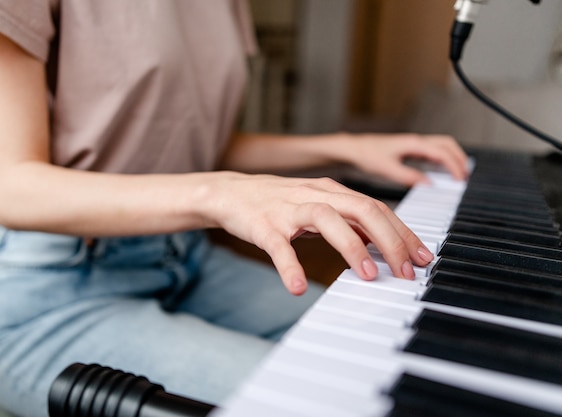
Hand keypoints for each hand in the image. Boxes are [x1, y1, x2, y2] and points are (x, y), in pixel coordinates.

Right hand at [204, 172, 434, 295]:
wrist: (230, 192)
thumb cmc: (278, 202)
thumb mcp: (318, 206)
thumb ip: (348, 221)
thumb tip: (382, 243)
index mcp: (331, 191)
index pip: (377, 208)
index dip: (402, 233)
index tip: (422, 259)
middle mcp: (314, 195)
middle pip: (362, 208)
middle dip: (390, 240)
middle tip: (406, 272)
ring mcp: (288, 209)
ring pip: (326, 218)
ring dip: (351, 247)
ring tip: (368, 275)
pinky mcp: (263, 226)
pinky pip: (279, 246)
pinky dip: (290, 266)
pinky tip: (299, 287)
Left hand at [335, 133, 468, 185]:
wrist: (354, 148)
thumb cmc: (367, 155)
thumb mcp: (387, 170)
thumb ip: (409, 177)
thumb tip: (429, 184)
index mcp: (414, 144)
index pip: (443, 153)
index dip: (455, 167)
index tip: (461, 180)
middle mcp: (416, 141)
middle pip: (448, 145)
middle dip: (460, 159)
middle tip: (465, 176)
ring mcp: (414, 143)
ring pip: (442, 146)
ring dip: (453, 157)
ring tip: (458, 174)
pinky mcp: (409, 148)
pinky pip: (432, 150)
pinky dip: (442, 159)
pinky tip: (441, 170)